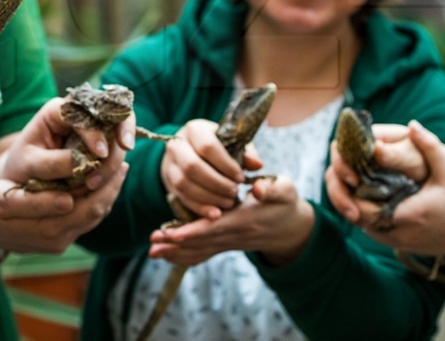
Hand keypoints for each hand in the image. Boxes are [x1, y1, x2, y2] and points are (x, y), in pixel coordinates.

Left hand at [0, 97, 133, 192]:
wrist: (23, 177)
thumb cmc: (22, 167)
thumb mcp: (30, 165)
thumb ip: (54, 162)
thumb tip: (84, 162)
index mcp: (56, 111)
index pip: (83, 110)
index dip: (95, 130)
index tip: (99, 154)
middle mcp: (78, 113)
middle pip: (110, 116)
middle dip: (113, 145)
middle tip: (104, 171)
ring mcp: (91, 127)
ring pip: (118, 131)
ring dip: (116, 157)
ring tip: (95, 184)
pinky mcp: (100, 143)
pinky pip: (118, 145)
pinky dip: (119, 160)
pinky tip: (117, 173)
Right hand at [0, 165, 129, 254]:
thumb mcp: (2, 200)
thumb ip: (35, 203)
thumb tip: (68, 200)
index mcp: (47, 230)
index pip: (91, 207)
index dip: (107, 183)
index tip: (115, 158)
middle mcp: (59, 240)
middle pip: (98, 211)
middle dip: (112, 185)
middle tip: (121, 159)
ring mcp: (59, 241)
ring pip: (94, 216)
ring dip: (106, 191)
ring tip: (115, 167)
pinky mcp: (57, 238)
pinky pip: (84, 218)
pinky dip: (94, 199)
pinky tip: (97, 181)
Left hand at [148, 177, 314, 265]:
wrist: (291, 228)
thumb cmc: (284, 203)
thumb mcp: (285, 190)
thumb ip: (273, 188)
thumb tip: (258, 188)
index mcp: (244, 220)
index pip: (215, 227)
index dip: (194, 231)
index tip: (174, 233)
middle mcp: (234, 235)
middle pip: (201, 241)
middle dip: (176, 242)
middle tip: (153, 241)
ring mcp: (228, 242)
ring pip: (199, 250)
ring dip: (176, 252)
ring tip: (153, 251)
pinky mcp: (224, 243)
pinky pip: (203, 254)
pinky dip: (184, 256)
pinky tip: (166, 256)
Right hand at [160, 119, 259, 219]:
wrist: (190, 151)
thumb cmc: (218, 148)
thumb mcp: (232, 145)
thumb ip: (246, 154)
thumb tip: (257, 165)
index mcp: (194, 129)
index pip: (207, 146)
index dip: (226, 165)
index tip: (241, 178)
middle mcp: (177, 144)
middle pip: (192, 166)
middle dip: (216, 183)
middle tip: (235, 191)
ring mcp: (169, 164)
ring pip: (184, 183)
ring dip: (208, 197)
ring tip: (228, 202)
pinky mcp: (168, 181)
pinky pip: (181, 197)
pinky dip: (199, 207)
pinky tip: (215, 213)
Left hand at [333, 121, 444, 258]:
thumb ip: (431, 147)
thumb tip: (412, 123)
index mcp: (406, 215)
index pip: (361, 205)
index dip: (350, 187)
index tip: (350, 169)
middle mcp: (398, 233)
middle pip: (355, 214)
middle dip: (347, 193)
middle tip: (347, 172)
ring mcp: (396, 241)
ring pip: (360, 223)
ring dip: (354, 203)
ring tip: (353, 180)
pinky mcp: (398, 245)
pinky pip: (371, 229)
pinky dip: (364, 213)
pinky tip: (365, 193)